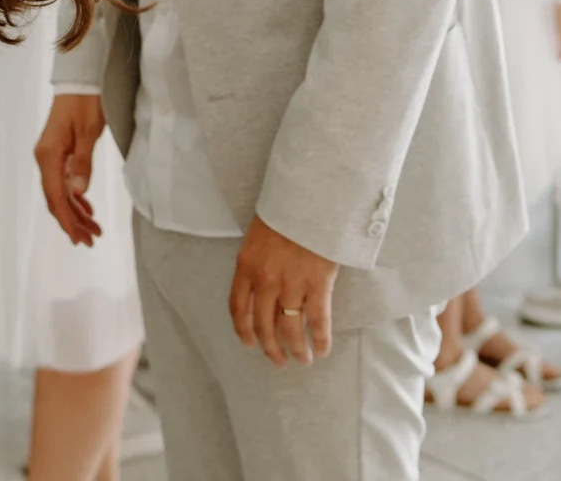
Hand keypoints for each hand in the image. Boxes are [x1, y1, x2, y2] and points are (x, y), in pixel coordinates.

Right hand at [34, 94, 107, 245]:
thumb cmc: (85, 104)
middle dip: (72, 222)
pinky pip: (63, 182)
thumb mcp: (89, 133)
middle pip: (56, 199)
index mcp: (49, 156)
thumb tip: (77, 192)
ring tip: (94, 229)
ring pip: (60, 193)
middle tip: (91, 240)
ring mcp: (49, 157)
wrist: (78, 82)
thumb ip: (82, 164)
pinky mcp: (57, 153)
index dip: (67, 221)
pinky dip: (74, 197)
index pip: (55, 197)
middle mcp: (44, 159)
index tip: (79, 238)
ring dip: (76, 212)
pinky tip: (86, 207)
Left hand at [229, 217, 338, 365]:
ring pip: (289, 328)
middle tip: (279, 361)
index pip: (238, 307)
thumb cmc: (286, 211)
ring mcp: (291, 284)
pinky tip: (322, 349)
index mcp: (246, 265)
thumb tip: (264, 285)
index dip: (243, 330)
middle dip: (271, 348)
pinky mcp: (318, 285)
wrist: (310, 198)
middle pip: (263, 324)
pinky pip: (317, 321)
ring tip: (303, 359)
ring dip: (296, 349)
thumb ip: (257, 262)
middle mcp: (265, 280)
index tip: (249, 344)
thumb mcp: (258, 235)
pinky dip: (319, 339)